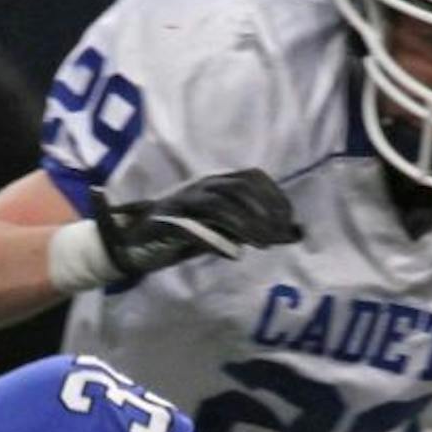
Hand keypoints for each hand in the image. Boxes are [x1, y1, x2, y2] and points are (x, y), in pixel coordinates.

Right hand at [91, 169, 301, 280]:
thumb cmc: (185, 237)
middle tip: (279, 236)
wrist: (135, 243)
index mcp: (216, 184)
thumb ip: (256, 231)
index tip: (289, 220)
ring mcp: (183, 201)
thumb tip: (296, 234)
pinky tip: (233, 254)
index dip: (274, 196)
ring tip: (263, 244)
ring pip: (219, 204)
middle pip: (239, 187)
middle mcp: (201, 186)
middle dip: (264, 210)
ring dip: (246, 224)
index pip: (252, 177)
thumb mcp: (225, 233)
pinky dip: (216, 240)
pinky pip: (194, 226)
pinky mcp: (167, 222)